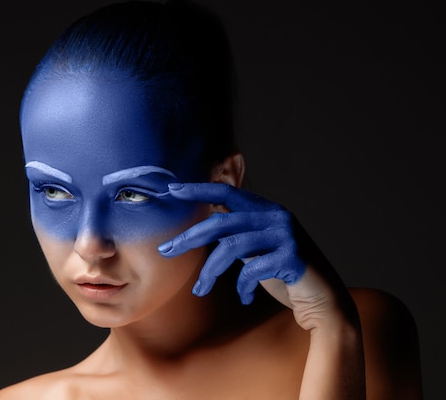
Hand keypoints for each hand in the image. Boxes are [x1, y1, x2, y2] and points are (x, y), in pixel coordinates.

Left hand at [158, 182, 351, 329]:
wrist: (325, 301)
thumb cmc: (286, 275)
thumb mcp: (258, 249)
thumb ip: (239, 235)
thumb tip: (202, 230)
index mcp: (267, 210)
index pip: (228, 191)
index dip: (199, 189)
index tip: (173, 190)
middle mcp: (277, 217)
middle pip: (222, 222)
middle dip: (189, 238)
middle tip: (166, 251)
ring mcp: (286, 235)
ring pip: (231, 247)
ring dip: (209, 272)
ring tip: (200, 291)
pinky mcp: (293, 257)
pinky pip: (252, 269)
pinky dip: (242, 286)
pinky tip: (244, 298)